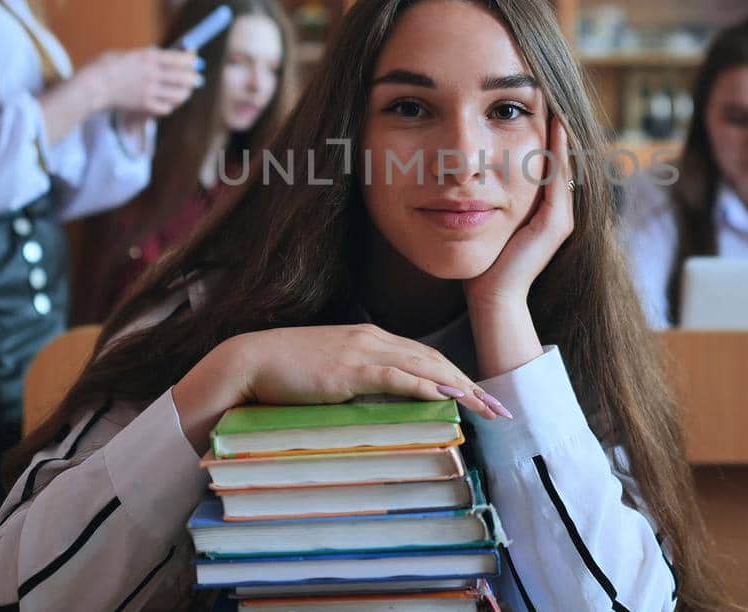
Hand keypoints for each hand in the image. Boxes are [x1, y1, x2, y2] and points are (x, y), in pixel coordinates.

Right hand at [86, 47, 200, 117]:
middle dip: (193, 78)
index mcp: (148, 57)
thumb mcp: (127, 54)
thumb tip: (163, 57)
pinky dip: (169, 105)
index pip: (178, 59)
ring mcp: (149, 90)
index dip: (191, 61)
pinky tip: (168, 103)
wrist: (92, 85)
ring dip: (184, 93)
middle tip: (196, 79)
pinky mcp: (144, 105)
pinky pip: (166, 107)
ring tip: (185, 92)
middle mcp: (152, 74)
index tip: (196, 62)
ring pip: (178, 94)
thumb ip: (146, 57)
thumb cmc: (106, 67)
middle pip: (183, 77)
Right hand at [172, 324, 508, 452]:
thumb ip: (358, 382)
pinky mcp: (349, 369)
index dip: (457, 376)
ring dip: (462, 387)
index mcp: (369, 338)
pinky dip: (429, 386)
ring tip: (487, 408)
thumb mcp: (330, 374)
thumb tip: (382, 405)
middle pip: (435, 360)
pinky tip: (451, 397)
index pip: (424, 357)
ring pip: (425, 366)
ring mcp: (362, 351)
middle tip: (499, 408)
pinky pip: (398, 377)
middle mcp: (372, 339)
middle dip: (472, 384)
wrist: (248, 362)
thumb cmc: (284, 373)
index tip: (481, 397)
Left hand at [464, 114, 574, 315]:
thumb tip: (459, 167)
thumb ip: (479, 195)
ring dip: (559, 131)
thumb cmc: (479, 261)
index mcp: (540, 208)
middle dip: (551, 125)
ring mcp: (561, 216)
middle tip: (546, 91)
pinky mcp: (558, 224)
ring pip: (562, 163)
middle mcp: (557, 210)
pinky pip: (559, 178)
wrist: (490, 296)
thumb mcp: (479, 216)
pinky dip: (557, 151)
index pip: (543, 161)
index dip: (539, 131)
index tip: (529, 100)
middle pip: (558, 158)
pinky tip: (552, 125)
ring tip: (552, 99)